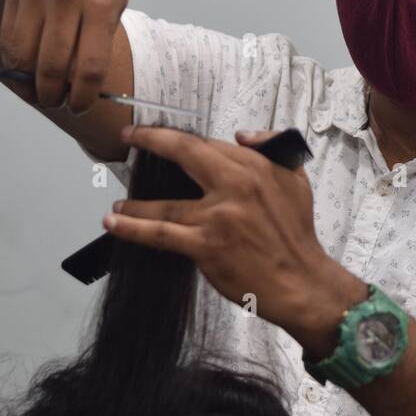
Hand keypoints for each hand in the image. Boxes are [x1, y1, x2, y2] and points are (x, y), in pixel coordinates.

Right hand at [0, 0, 130, 113]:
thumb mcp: (117, 1)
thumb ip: (99, 40)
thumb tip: (79, 85)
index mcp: (101, 2)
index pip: (88, 66)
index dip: (82, 95)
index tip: (80, 105)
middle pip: (53, 65)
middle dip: (54, 94)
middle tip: (57, 102)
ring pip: (25, 55)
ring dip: (30, 82)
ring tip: (40, 90)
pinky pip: (10, 36)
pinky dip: (15, 59)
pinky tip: (25, 67)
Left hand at [103, 125, 367, 355]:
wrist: (301, 280)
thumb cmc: (296, 232)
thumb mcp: (295, 177)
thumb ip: (272, 146)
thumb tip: (240, 134)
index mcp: (255, 166)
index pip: (209, 144)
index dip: (182, 137)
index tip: (162, 135)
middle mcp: (236, 185)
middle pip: (184, 153)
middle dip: (151, 140)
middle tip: (129, 135)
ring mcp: (218, 216)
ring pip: (166, 202)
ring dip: (135, 202)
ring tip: (116, 203)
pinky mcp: (206, 246)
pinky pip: (162, 234)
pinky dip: (134, 227)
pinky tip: (114, 222)